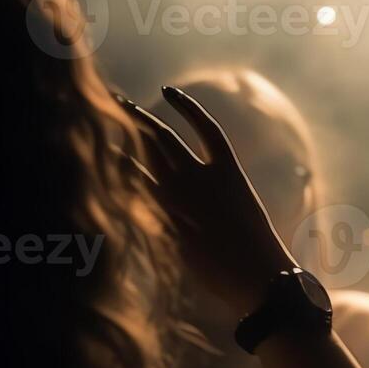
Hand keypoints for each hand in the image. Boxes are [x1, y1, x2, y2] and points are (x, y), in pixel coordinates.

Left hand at [121, 87, 297, 318]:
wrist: (259, 276)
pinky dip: (123, 175)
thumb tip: (196, 195)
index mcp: (230, 173)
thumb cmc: (259, 252)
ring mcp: (182, 199)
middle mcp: (203, 178)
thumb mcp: (244, 214)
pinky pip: (138, 191)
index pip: (205, 128)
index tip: (169, 91)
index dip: (187, 108)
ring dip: (125, 142)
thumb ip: (218, 196)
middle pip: (163, 138)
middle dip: (139, 117)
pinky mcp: (165, 221)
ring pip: (146, 161)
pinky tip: (110, 165)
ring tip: (108, 130)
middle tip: (121, 103)